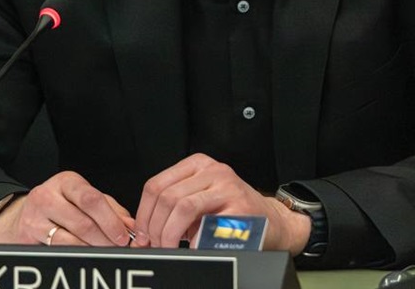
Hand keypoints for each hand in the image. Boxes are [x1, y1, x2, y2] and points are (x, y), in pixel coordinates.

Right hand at [0, 171, 136, 246]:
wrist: (24, 214)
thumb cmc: (61, 205)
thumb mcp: (84, 199)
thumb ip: (110, 209)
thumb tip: (131, 226)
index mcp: (67, 182)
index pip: (91, 198)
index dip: (110, 220)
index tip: (124, 235)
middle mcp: (47, 195)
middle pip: (82, 221)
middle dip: (105, 239)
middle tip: (118, 248)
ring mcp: (35, 216)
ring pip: (70, 239)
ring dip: (92, 249)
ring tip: (105, 253)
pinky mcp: (28, 236)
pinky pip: (57, 249)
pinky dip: (77, 254)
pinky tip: (86, 255)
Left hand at [133, 153, 310, 252]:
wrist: (273, 224)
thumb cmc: (233, 215)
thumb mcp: (200, 202)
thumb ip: (173, 209)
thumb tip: (142, 233)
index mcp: (198, 165)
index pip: (156, 184)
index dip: (143, 214)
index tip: (142, 235)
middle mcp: (213, 170)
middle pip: (166, 196)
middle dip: (155, 228)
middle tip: (156, 246)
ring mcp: (228, 186)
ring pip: (182, 206)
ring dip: (170, 234)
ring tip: (171, 248)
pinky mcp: (240, 206)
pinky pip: (207, 224)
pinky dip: (194, 241)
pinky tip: (193, 248)